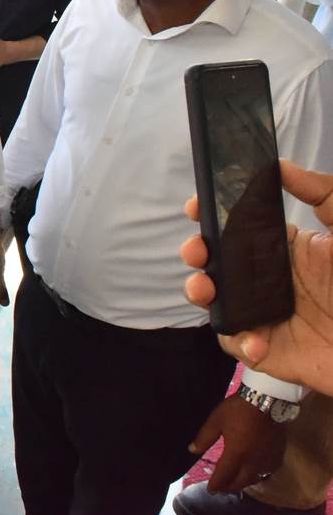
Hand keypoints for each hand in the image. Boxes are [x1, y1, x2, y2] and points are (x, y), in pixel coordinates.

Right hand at [181, 161, 332, 390]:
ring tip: (205, 290)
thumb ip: (323, 193)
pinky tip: (257, 341)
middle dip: (196, 251)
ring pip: (215, 300)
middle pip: (215, 261)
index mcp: (283, 249)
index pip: (236, 227)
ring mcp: (263, 314)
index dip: (209, 214)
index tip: (196, 206)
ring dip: (199, 291)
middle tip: (197, 251)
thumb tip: (280, 165)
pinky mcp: (267, 349)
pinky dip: (238, 341)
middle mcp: (266, 279)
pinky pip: (237, 344)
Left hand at [189, 394, 286, 491]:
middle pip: (240, 482)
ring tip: (234, 483)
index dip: (216, 484)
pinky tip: (253, 474)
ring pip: (254, 479)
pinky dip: (257, 477)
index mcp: (237, 453)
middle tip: (220, 489)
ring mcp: (267, 460)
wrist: (267, 400)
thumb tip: (192, 450)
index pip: (224, 475)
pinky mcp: (278, 456)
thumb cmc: (238, 409)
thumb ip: (204, 438)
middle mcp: (254, 462)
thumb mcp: (216, 421)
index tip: (210, 490)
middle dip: (229, 487)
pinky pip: (267, 473)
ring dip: (243, 483)